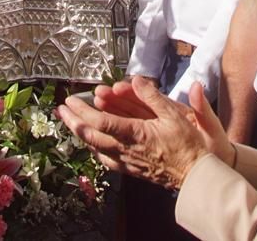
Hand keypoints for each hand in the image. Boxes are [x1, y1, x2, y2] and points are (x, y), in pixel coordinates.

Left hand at [58, 76, 232, 189]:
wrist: (195, 175)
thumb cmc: (187, 146)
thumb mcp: (174, 115)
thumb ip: (153, 97)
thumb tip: (137, 81)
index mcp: (135, 134)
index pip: (100, 122)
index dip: (82, 112)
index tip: (71, 101)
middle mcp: (126, 150)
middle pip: (91, 136)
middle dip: (73, 122)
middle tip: (61, 111)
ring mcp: (127, 161)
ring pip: (96, 148)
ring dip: (81, 134)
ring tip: (71, 124)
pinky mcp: (130, 169)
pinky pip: (106, 159)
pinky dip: (95, 149)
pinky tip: (92, 144)